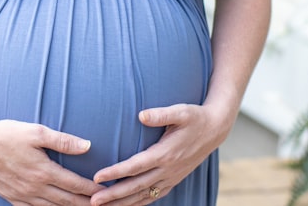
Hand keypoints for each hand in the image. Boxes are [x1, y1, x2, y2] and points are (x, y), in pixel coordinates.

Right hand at [0, 118, 102, 205]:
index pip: (75, 185)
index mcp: (44, 171)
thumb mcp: (37, 131)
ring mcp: (22, 195)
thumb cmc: (7, 133)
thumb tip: (87, 145)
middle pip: (67, 201)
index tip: (105, 191)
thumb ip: (63, 141)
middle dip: (85, 204)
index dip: (92, 190)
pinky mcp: (11, 198)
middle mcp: (35, 188)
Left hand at [88, 104, 229, 205]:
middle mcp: (167, 170)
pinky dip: (138, 203)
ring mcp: (171, 177)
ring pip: (143, 196)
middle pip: (136, 186)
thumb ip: (161, 114)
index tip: (96, 177)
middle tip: (92, 200)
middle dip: (113, 195)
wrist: (215, 130)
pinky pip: (153, 196)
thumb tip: (141, 115)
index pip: (135, 166)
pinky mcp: (173, 180)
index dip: (115, 172)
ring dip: (122, 203)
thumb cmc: (195, 117)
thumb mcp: (181, 111)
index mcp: (165, 153)